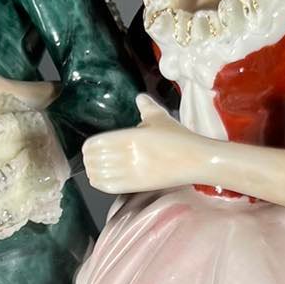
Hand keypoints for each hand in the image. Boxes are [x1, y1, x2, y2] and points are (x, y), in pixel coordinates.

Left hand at [82, 96, 212, 195]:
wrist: (195, 159)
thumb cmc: (179, 138)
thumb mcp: (161, 118)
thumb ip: (146, 108)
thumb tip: (140, 97)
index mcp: (131, 136)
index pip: (98, 144)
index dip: (89, 148)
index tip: (88, 148)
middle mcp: (129, 154)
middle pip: (96, 160)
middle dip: (90, 160)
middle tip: (90, 159)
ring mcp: (133, 172)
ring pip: (101, 175)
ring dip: (93, 172)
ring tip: (93, 169)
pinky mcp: (139, 185)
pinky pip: (111, 186)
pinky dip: (101, 183)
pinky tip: (99, 179)